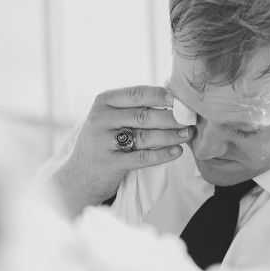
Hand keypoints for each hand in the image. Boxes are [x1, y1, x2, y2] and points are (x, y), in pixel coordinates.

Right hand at [52, 85, 193, 213]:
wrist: (78, 176)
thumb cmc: (105, 141)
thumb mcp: (111, 118)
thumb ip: (135, 106)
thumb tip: (174, 94)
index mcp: (104, 102)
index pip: (137, 94)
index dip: (162, 96)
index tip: (182, 99)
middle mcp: (101, 119)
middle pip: (144, 115)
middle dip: (171, 117)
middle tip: (191, 119)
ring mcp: (103, 142)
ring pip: (145, 136)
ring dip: (171, 135)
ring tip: (189, 134)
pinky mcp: (110, 164)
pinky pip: (142, 157)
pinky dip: (162, 154)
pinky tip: (177, 151)